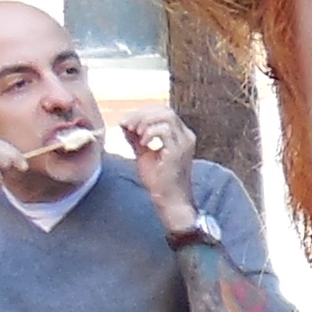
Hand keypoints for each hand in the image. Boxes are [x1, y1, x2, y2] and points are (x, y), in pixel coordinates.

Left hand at [124, 109, 198, 232]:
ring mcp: (185, 142)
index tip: (126, 121)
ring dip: (146, 121)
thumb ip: (136, 138)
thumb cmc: (159, 181)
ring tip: (135, 133)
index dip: (143, 113)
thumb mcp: (144, 154)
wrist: (169, 200)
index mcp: (180, 135)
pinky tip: (143, 143)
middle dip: (142, 114)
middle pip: (165, 111)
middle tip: (127, 124)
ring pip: (166, 116)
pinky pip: (165, 130)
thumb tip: (125, 124)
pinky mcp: (179, 150)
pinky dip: (150, 132)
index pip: (163, 113)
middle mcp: (186, 136)